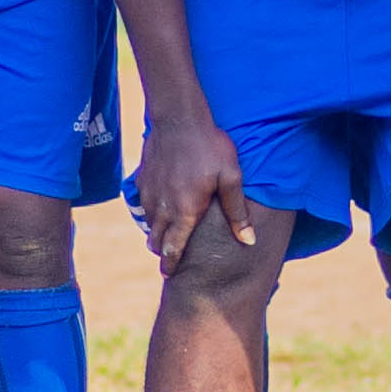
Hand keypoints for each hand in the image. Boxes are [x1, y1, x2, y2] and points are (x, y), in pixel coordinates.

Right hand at [134, 109, 257, 275]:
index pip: (174, 247)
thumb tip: (248, 241)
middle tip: (168, 261)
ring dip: (156, 233)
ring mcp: (149, 192)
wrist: (178, 116)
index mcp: (185, 211)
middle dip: (162, 251)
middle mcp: (162, 206)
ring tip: (164, 239)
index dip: (171, 264)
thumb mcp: (231, 178)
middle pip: (157, 239)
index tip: (169, 275)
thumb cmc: (210, 146)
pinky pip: (143, 204)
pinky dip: (150, 214)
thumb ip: (237, 212)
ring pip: (148, 223)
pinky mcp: (142, 179)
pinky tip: (158, 210)